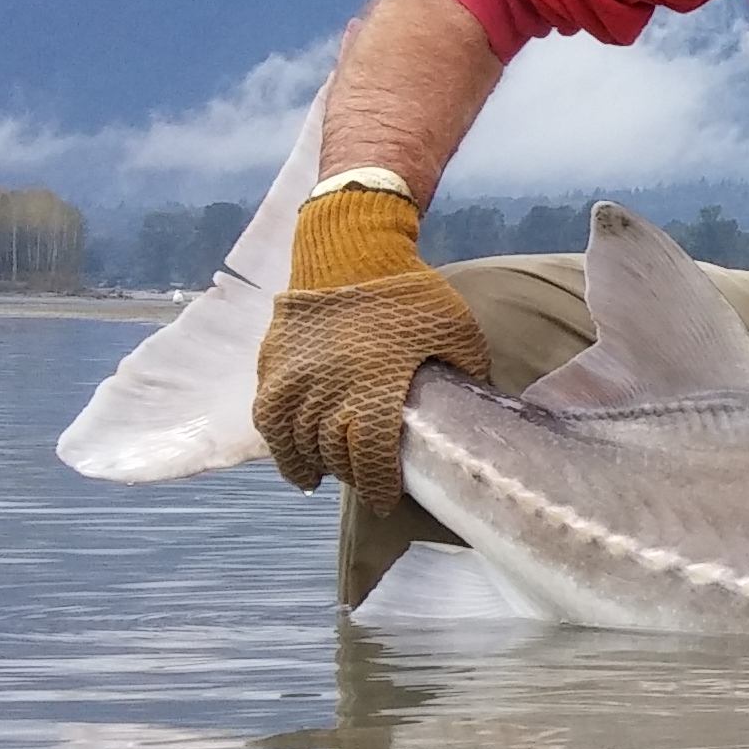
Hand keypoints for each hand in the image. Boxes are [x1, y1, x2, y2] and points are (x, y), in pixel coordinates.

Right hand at [254, 186, 490, 508]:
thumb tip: (480, 409)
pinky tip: (294, 458)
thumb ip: (468, 374)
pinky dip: (279, 445)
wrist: (349, 248)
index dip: (378, 486)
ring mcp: (293, 379)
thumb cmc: (410, 292)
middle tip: (366, 482)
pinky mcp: (271, 365)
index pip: (369, 458)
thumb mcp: (458, 331)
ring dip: (312, 465)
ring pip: (294, 442)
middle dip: (350, 474)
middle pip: (331, 454)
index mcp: (373, 388)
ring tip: (328, 475)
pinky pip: (268, 419)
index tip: (387, 500)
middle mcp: (326, 390)